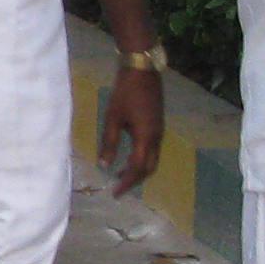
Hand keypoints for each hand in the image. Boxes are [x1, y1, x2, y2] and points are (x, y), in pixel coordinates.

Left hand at [100, 64, 164, 191]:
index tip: (115, 193)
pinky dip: (142, 159)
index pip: (138, 168)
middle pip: (149, 168)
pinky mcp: (158, 125)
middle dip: (134, 180)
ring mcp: (159, 131)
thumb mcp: (113, 118)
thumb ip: (109, 143)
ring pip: (152, 159)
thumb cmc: (125, 93)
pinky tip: (129, 157)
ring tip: (121, 175)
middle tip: (118, 187)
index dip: (126, 183)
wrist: (142, 70)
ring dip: (138, 170)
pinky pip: (153, 150)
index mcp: (146, 137)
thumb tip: (104, 165)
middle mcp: (157, 137)